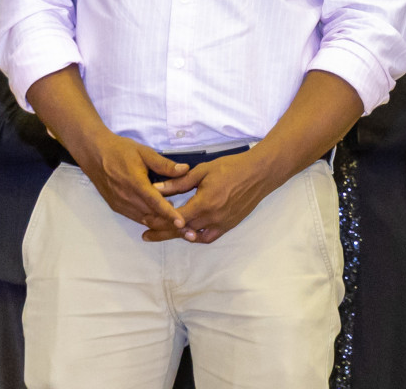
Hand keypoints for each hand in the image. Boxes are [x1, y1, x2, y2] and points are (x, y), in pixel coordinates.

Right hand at [68, 132, 189, 232]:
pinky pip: (135, 217)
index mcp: (135, 183)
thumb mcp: (145, 152)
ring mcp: (120, 204)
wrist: (94, 154)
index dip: (169, 214)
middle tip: (188, 229)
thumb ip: (164, 164)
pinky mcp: (116, 206)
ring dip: (159, 224)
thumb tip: (185, 170)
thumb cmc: (121, 150)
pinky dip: (148, 220)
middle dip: (169, 223)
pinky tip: (161, 218)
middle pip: (151, 216)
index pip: (155, 203)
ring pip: (143, 219)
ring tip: (178, 228)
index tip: (182, 223)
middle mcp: (127, 198)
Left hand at [148, 151, 279, 243]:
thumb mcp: (203, 171)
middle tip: (147, 233)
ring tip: (162, 235)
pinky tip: (188, 234)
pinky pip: (209, 237)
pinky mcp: (229, 225)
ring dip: (177, 236)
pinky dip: (196, 237)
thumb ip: (179, 182)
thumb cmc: (232, 167)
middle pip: (181, 230)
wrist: (260, 173)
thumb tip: (156, 188)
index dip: (158, 220)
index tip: (145, 220)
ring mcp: (222, 223)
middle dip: (162, 231)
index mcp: (204, 203)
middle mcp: (212, 217)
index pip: (175, 217)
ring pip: (193, 236)